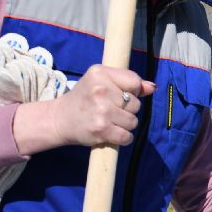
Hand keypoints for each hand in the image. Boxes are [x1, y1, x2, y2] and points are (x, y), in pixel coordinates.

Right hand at [14, 64, 152, 153]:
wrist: (59, 119)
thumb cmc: (84, 99)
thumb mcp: (102, 82)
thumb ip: (127, 82)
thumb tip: (152, 87)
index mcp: (100, 73)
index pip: (135, 82)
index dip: (133, 91)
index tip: (119, 96)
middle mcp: (100, 90)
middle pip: (136, 103)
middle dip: (128, 109)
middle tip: (109, 110)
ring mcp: (101, 110)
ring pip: (133, 121)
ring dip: (125, 124)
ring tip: (109, 121)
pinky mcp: (101, 129)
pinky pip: (127, 136)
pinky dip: (123, 138)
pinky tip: (111, 132)